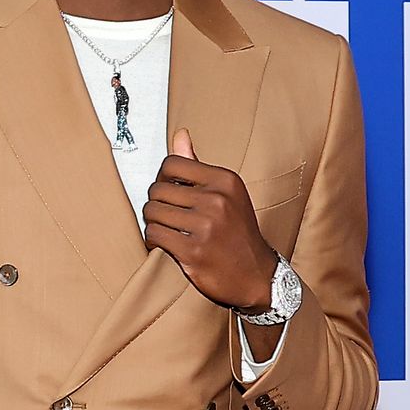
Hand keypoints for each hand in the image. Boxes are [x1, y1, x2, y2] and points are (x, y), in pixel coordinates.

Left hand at [143, 129, 278, 310]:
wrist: (256, 275)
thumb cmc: (238, 232)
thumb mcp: (227, 193)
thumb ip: (198, 166)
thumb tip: (180, 134)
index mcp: (224, 181)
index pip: (172, 164)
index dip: (164, 178)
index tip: (171, 192)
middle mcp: (217, 200)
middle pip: (158, 189)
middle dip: (157, 203)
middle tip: (168, 215)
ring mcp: (205, 226)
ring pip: (152, 212)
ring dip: (153, 222)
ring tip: (166, 228)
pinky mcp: (193, 251)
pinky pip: (154, 234)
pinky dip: (154, 239)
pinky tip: (165, 243)